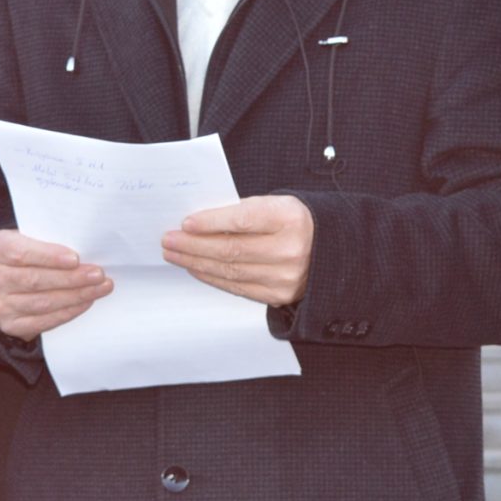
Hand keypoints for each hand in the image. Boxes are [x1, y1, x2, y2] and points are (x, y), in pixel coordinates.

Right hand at [0, 229, 110, 340]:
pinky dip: (68, 312)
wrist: (3, 281)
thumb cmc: (25, 255)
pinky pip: (43, 321)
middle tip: (98, 275)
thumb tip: (84, 251)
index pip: (21, 253)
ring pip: (42, 302)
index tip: (75, 258)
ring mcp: (0, 304)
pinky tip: (85, 302)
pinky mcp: (11, 324)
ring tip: (99, 288)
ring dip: (76, 296)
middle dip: (72, 278)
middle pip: (35, 280)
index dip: (49, 256)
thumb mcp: (28, 238)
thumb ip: (47, 241)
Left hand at [163, 195, 313, 306]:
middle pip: (232, 249)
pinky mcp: (279, 295)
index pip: (243, 220)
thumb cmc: (295, 222)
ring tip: (175, 254)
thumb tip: (198, 223)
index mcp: (289, 217)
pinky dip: (212, 277)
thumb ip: (243, 211)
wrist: (331, 249)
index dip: (211, 222)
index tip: (186, 223)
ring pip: (230, 270)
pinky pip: (237, 287)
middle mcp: (290, 249)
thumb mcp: (276, 205)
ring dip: (196, 262)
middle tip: (169, 240)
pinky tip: (196, 268)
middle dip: (194, 245)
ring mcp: (285, 276)